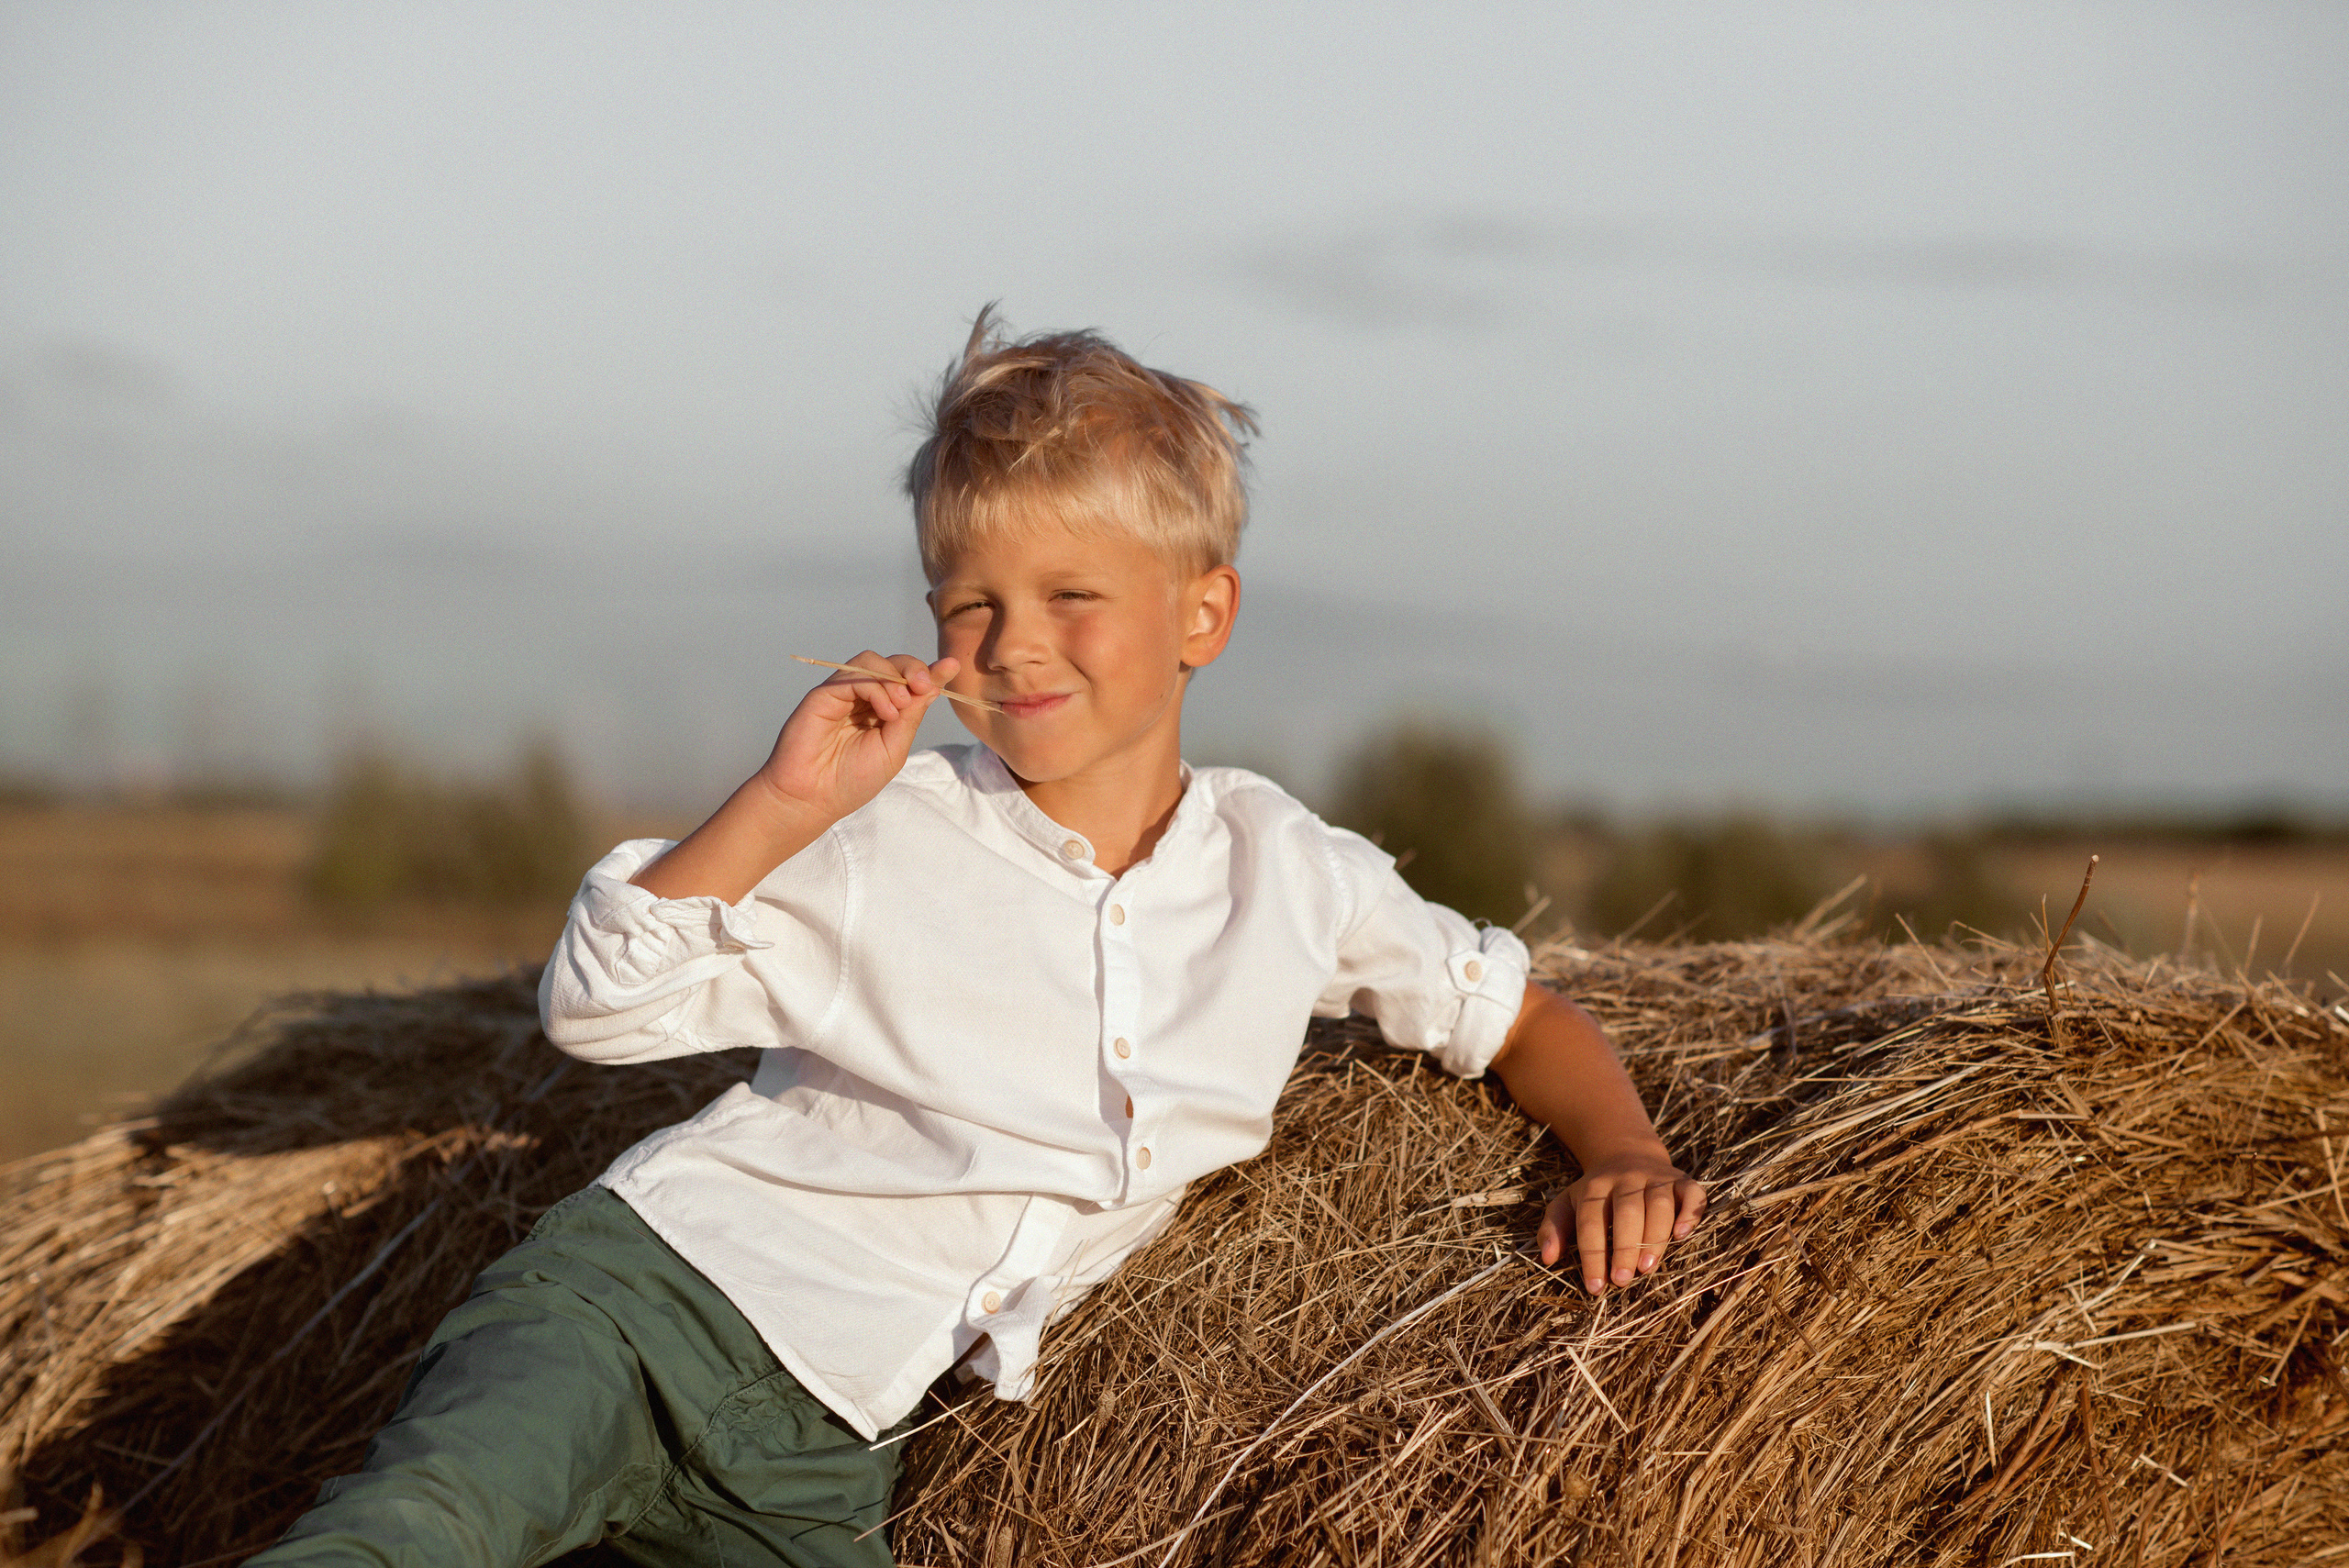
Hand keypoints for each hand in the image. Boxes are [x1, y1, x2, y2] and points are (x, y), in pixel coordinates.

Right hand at [753, 651, 958, 826]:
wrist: (812, 798)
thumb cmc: (851, 780)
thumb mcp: (894, 748)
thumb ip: (911, 716)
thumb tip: (935, 685)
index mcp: (882, 711)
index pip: (908, 682)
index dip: (930, 672)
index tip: (952, 666)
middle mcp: (863, 698)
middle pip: (892, 664)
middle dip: (913, 669)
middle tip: (924, 686)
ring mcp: (843, 694)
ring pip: (872, 661)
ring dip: (894, 677)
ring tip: (900, 706)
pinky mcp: (824, 694)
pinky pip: (854, 675)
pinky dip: (876, 687)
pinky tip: (885, 711)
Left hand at [1538, 1149, 1705, 1297]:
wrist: (1627, 1154)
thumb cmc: (1596, 1193)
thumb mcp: (1567, 1204)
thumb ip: (1553, 1229)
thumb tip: (1547, 1258)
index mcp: (1595, 1187)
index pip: (1591, 1221)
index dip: (1593, 1255)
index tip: (1595, 1287)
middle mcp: (1626, 1179)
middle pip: (1627, 1212)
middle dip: (1624, 1248)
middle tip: (1622, 1280)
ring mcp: (1656, 1178)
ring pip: (1659, 1204)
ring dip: (1655, 1237)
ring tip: (1647, 1268)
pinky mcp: (1682, 1181)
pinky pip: (1692, 1194)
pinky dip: (1690, 1213)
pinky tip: (1682, 1234)